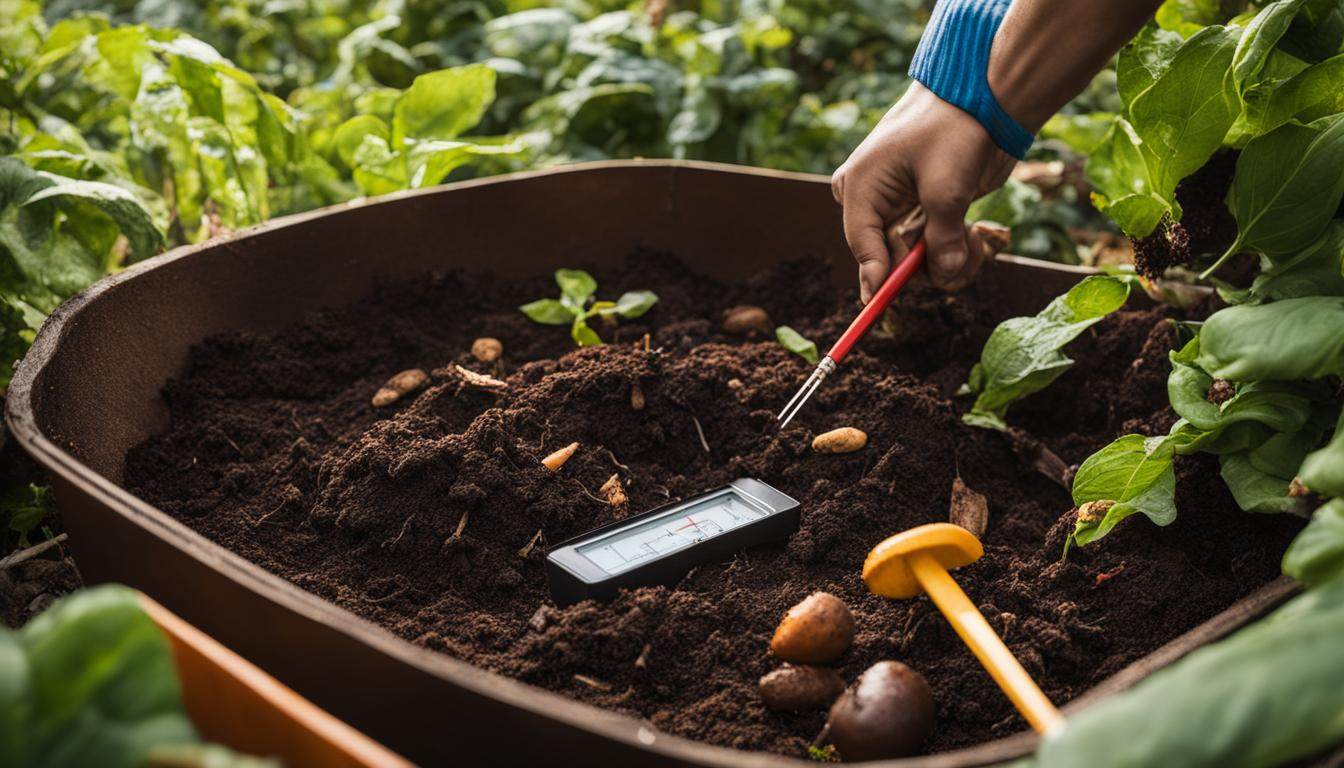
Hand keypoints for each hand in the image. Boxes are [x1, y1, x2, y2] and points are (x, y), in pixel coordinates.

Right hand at [831, 83, 1017, 297]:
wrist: (985, 98)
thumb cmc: (954, 128)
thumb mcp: (947, 187)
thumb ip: (941, 238)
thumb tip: (944, 276)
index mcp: (861, 187)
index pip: (862, 244)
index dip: (875, 276)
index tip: (878, 304)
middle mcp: (874, 201)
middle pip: (891, 259)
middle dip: (930, 265)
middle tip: (967, 254)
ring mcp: (901, 209)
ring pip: (916, 260)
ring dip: (951, 259)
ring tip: (979, 240)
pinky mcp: (927, 212)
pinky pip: (934, 249)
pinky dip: (959, 249)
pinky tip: (978, 233)